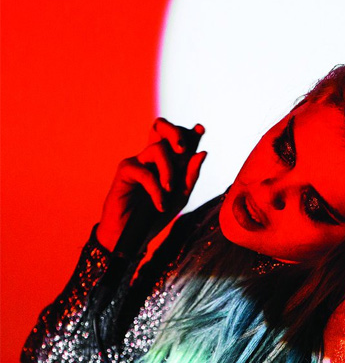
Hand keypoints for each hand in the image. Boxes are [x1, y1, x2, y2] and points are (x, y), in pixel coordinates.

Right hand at [96, 118, 206, 250]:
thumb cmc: (156, 215)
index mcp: (168, 160)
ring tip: (170, 190)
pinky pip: (145, 172)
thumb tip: (202, 153)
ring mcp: (138, 161)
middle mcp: (152, 157)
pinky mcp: (125, 170)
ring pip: (157, 149)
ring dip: (168, 170)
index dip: (189, 133)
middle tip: (183, 148)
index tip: (200, 129)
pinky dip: (156, 189)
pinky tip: (160, 204)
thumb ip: (191, 176)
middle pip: (160, 127)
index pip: (178, 140)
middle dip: (175, 132)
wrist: (134, 235)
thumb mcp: (180, 197)